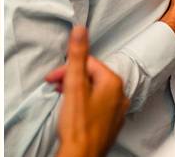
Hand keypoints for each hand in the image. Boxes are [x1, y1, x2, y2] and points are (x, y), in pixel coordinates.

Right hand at [51, 25, 127, 156]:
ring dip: (77, 92)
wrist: (81, 156)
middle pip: (92, 76)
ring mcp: (117, 112)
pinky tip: (74, 113)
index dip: (68, 69)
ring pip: (94, 91)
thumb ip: (77, 56)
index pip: (88, 63)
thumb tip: (80, 30)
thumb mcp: (74, 86)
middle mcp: (120, 96)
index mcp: (113, 83)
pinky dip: (84, 105)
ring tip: (64, 101)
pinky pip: (98, 106)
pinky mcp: (111, 124)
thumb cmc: (78, 126)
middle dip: (72, 79)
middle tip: (57, 88)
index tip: (54, 78)